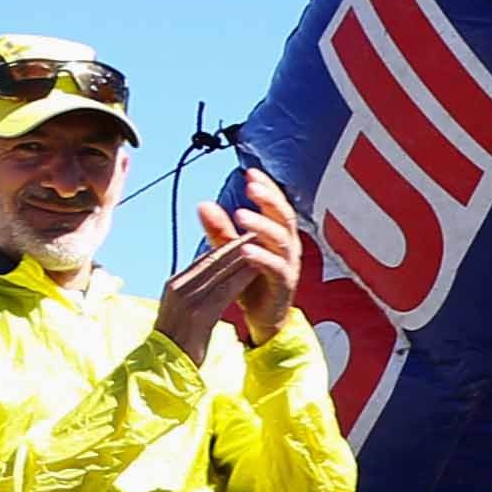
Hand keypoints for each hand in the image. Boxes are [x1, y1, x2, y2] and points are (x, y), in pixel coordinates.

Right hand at [157, 210, 269, 359]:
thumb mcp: (183, 312)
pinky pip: (225, 290)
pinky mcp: (198, 314)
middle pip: (213, 259)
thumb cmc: (178, 344)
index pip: (205, 258)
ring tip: (263, 245)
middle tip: (259, 233)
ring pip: (220, 271)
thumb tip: (211, 281)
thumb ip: (195, 294)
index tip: (246, 237)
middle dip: (238, 246)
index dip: (227, 246)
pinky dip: (241, 277)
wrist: (164, 368)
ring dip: (244, 257)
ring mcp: (187, 299)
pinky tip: (258, 270)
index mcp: (175, 285)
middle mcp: (178, 287)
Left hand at [219, 166, 304, 341]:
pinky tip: (245, 249)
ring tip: (241, 215)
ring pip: (281, 240)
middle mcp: (288, 247)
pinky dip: (262, 257)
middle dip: (268, 199)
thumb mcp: (231, 252)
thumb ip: (220, 230)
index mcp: (278, 235)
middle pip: (284, 217)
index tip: (250, 172)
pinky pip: (276, 268)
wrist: (261, 319)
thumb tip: (203, 204)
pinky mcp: (284, 286)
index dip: (267, 188)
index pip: (276, 205)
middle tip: (251, 187)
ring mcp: (289, 266)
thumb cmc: (250, 282)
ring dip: (261, 225)